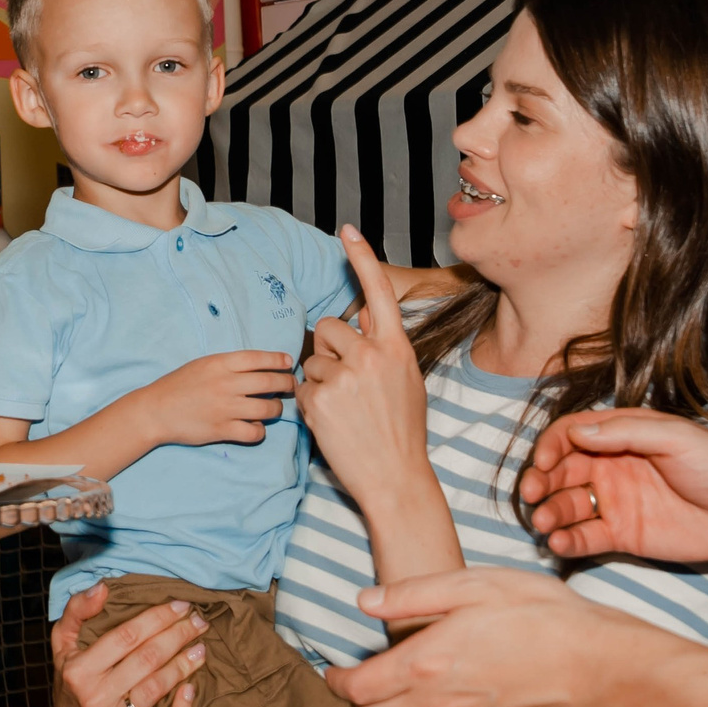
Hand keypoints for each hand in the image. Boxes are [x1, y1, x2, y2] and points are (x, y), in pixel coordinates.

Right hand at [48, 582, 206, 706]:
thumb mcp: (64, 640)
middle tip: (199, 622)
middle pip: (147, 659)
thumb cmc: (73, 674)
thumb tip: (102, 588)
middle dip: (177, 636)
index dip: (158, 617)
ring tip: (201, 649)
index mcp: (78, 670)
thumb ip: (77, 610)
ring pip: (156, 689)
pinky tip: (191, 690)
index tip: (181, 605)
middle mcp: (94, 699)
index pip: (127, 636)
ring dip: (184, 666)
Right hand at [137, 350, 294, 447]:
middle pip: (271, 382)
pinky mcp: (223, 430)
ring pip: (269, 409)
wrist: (155, 410)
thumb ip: (229, 365)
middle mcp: (227, 384)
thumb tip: (260, 366)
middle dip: (287, 384)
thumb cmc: (179, 385)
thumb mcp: (203, 365)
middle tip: (291, 386)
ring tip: (274, 408)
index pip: (259, 358)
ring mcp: (226, 408)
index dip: (279, 360)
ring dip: (277, 409)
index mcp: (221, 363)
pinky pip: (255, 432)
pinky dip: (259, 430)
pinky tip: (254, 426)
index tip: (288, 363)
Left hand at [300, 227, 427, 499]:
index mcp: (395, 347)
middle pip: (327, 328)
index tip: (346, 229)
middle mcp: (370, 356)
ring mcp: (343, 378)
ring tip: (344, 409)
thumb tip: (363, 310)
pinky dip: (310, 403)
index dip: (361, 257)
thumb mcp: (406, 379)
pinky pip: (301, 387)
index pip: (377, 291)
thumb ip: (383, 344)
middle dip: (328, 350)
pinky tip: (333, 422)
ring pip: (311, 359)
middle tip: (346, 383)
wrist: (395, 477)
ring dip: (319, 380)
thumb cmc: (402, 430)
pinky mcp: (318, 400)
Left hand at [328, 567, 639, 706]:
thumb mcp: (474, 586)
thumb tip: (364, 601)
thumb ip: (411, 595)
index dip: (338, 680)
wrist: (596, 666)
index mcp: (423, 662)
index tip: (338, 672)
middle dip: (362, 704)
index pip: (355, 687)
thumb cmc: (539, 615)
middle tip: (370, 686)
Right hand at [523, 408, 707, 566]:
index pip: (572, 434)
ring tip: (544, 524)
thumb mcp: (678, 438)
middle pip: (561, 470)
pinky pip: (585, 537)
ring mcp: (615, 502)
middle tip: (530, 495)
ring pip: (567, 504)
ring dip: (549, 512)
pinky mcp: (622, 535)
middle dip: (540, 481)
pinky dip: (567, 540)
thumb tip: (577, 430)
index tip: (544, 462)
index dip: (552, 446)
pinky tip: (560, 543)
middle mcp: (612, 466)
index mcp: (624, 436)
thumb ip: (627, 433)